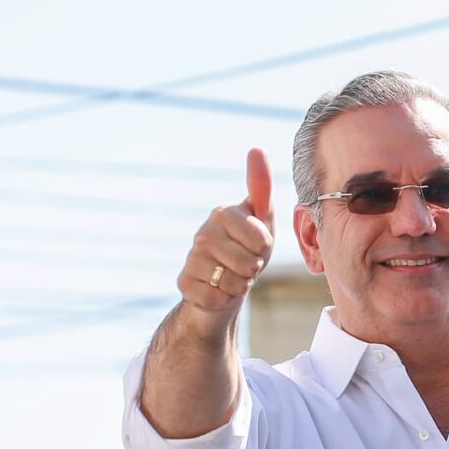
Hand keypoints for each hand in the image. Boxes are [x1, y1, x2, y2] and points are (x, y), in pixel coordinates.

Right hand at [178, 149, 278, 316]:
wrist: (222, 283)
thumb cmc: (247, 247)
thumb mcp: (262, 218)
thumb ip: (261, 186)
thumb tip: (256, 148)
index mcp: (223, 213)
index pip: (262, 240)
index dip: (264, 249)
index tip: (255, 244)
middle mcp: (203, 233)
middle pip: (249, 263)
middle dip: (253, 269)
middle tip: (244, 263)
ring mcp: (191, 259)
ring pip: (233, 282)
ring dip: (239, 285)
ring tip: (232, 276)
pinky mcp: (184, 284)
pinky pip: (217, 298)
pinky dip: (223, 299)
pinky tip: (217, 290)